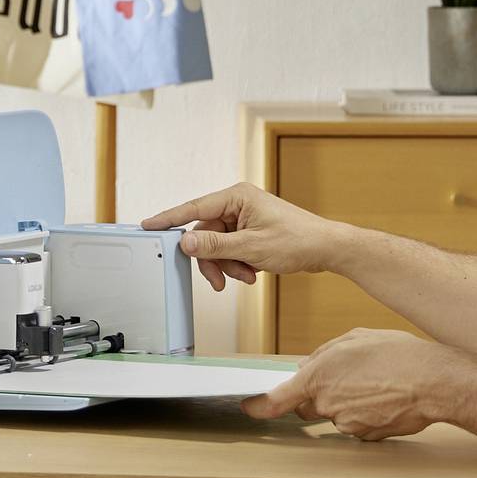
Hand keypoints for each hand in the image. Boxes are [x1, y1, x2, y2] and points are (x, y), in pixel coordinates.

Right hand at [141, 181, 347, 289]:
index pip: (194, 208)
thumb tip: (186, 242)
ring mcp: (244, 217)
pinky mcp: (250, 230)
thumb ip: (215, 246)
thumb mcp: (252, 247)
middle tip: (220, 281)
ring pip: (218, 246)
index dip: (169, 218)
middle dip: (213, 260)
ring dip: (228, 265)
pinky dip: (238, 264)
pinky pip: (231, 248)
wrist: (327, 249)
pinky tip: (253, 273)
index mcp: (236, 196)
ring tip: (247, 276)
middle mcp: (237, 203)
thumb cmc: (297, 240)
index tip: (149, 225)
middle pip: (205, 234)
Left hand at [248, 328, 446, 439]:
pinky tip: (386, 398)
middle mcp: (328, 404)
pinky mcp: (367, 436)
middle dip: (318, 395)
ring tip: (376, 383)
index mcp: (318, 377)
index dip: (260, 406)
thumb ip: (323, 354)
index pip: (278, 399)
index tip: (249, 408)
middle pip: (309, 406)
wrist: (434, 382)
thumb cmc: (397, 354)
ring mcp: (347, 423)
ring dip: (347, 403)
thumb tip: (306, 366)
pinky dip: (366, 414)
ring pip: (336, 415)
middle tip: (347, 378)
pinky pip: (358, 425)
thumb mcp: (355, 339)